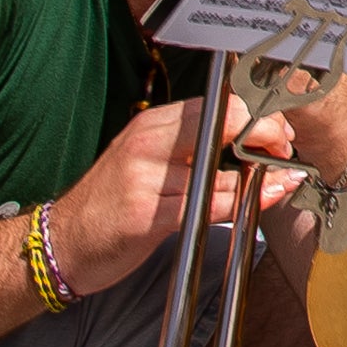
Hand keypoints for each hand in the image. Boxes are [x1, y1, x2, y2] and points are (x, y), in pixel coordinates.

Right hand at [47, 96, 310, 296]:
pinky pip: (206, 206)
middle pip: (225, 124)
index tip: (280, 131)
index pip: (218, 104)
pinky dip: (241, 205)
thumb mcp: (149, 161)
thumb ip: (191, 147)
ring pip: (222, 171)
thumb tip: (251, 140)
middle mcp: (147, 143)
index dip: (258, 114)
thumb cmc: (112, 203)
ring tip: (283, 181)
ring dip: (261, 179)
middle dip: (266, 134)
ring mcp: (143, 179)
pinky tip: (259, 203)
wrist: (60, 242)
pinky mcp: (144, 216)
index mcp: (152, 124)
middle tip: (285, 152)